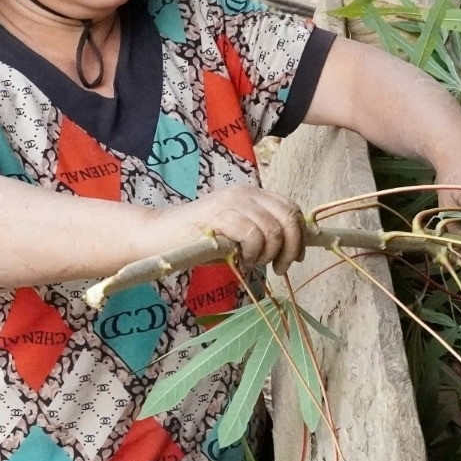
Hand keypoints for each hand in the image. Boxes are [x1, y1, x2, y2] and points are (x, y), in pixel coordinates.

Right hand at [151, 184, 305, 288]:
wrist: (160, 235)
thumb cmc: (199, 239)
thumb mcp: (238, 234)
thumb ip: (263, 233)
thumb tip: (293, 248)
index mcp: (253, 194)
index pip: (291, 208)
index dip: (300, 234)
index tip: (296, 257)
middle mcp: (245, 193)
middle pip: (288, 217)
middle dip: (291, 247)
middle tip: (280, 267)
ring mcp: (231, 202)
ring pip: (272, 229)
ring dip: (268, 254)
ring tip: (252, 262)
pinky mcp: (219, 215)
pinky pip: (252, 234)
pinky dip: (252, 253)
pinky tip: (240, 259)